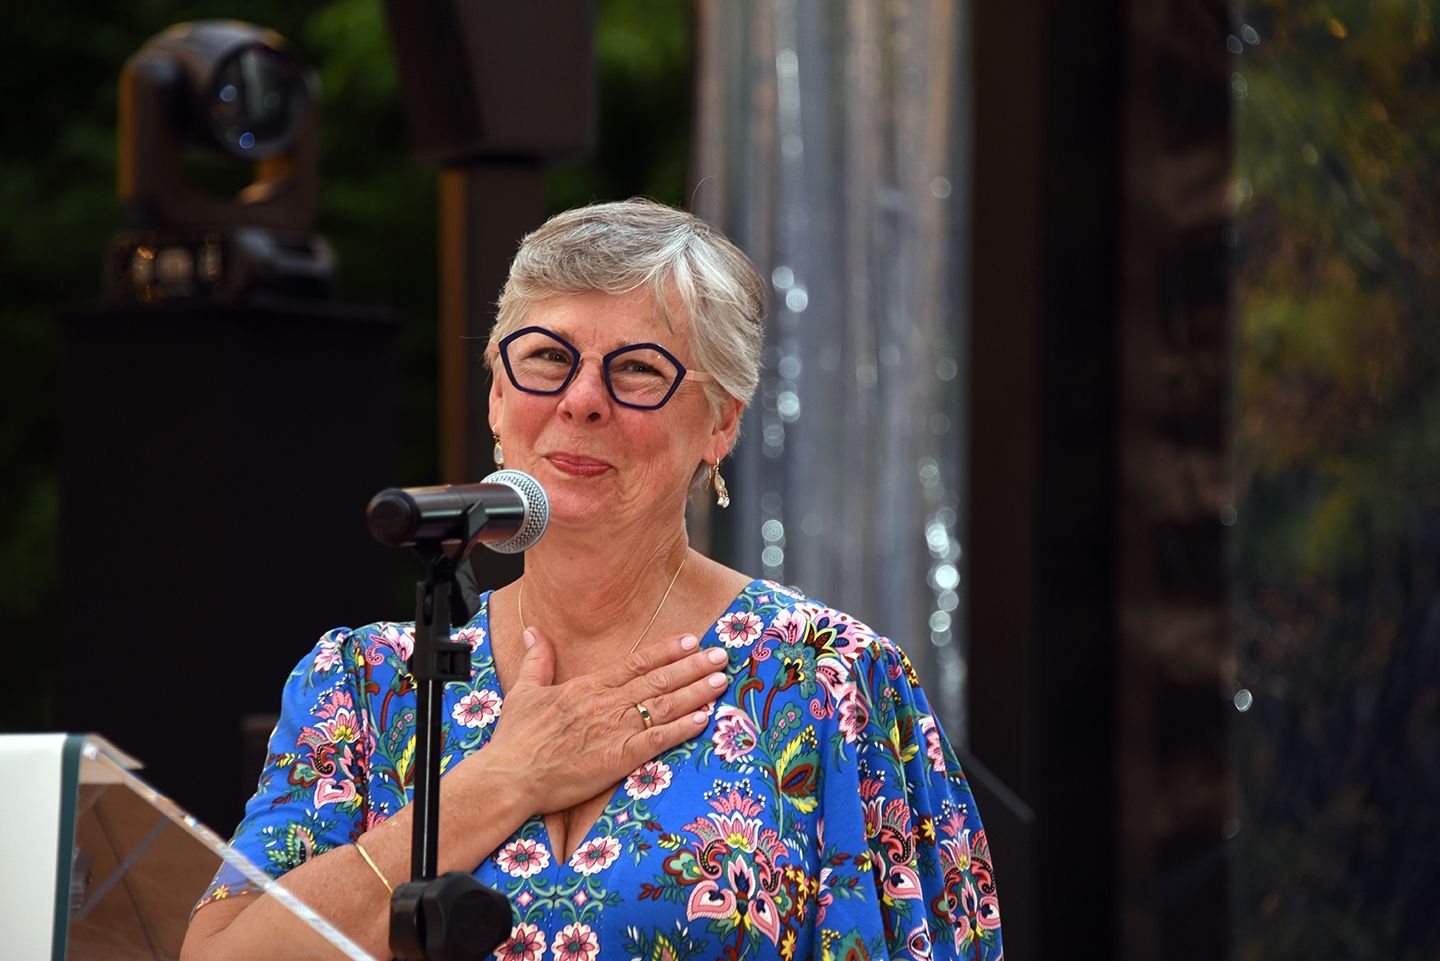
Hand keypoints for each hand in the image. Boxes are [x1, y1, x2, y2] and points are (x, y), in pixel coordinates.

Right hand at [475, 628, 727, 813]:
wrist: (510, 776)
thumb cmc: (515, 739)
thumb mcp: (524, 691)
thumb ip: (537, 660)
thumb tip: (532, 632)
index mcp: (587, 686)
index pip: (636, 663)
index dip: (666, 651)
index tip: (690, 640)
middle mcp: (606, 704)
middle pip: (659, 680)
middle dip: (694, 666)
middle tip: (721, 654)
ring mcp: (614, 730)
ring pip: (664, 705)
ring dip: (696, 692)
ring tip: (721, 680)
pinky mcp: (618, 758)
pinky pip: (658, 740)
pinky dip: (683, 728)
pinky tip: (704, 718)